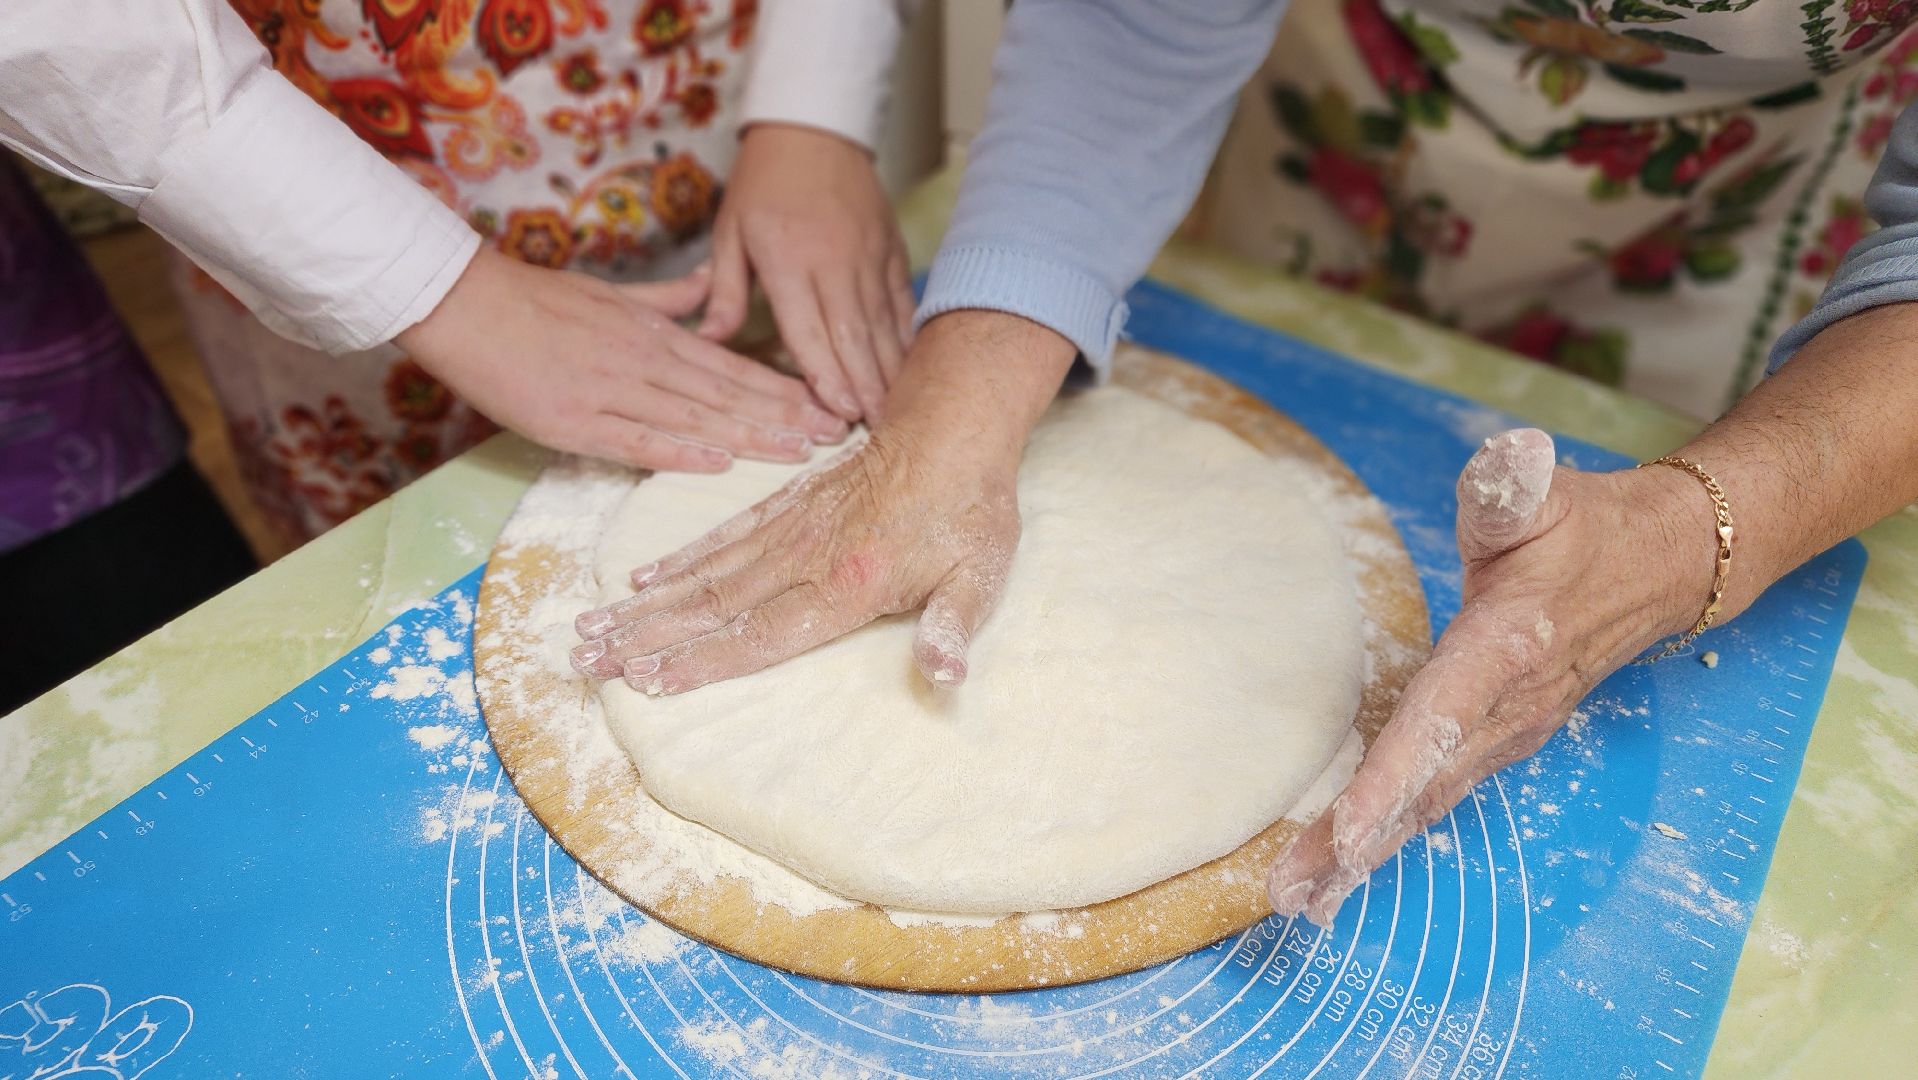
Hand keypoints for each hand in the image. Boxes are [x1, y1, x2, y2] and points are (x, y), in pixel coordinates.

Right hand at [396, 248, 846, 471]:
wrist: (463, 303)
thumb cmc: (534, 298)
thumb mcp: (610, 291)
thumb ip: (665, 298)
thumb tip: (707, 285)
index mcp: (652, 333)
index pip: (732, 365)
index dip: (782, 388)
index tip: (825, 404)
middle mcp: (641, 360)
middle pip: (726, 393)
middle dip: (785, 416)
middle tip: (836, 435)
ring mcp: (609, 391)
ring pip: (693, 417)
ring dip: (749, 437)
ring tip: (798, 453)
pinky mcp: (572, 420)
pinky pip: (635, 439)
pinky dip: (679, 452)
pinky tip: (719, 463)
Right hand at [571, 310, 1077, 690]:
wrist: (956, 428)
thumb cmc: (971, 511)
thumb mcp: (980, 575)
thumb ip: (952, 628)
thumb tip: (946, 680)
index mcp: (847, 586)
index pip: (761, 635)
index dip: (702, 661)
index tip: (646, 680)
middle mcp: (805, 558)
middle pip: (712, 607)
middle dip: (646, 636)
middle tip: (584, 658)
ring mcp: (790, 528)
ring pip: (706, 572)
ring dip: (648, 603)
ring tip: (592, 625)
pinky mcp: (788, 502)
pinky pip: (725, 535)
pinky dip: (683, 557)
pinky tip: (647, 578)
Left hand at [697, 123, 914, 423]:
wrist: (813, 127)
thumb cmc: (763, 182)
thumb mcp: (730, 230)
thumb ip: (724, 290)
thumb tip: (708, 341)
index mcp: (787, 259)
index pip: (809, 328)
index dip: (825, 374)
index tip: (839, 412)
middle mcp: (834, 262)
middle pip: (852, 335)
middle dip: (864, 386)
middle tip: (876, 428)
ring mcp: (868, 257)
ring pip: (881, 324)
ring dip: (888, 371)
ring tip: (895, 411)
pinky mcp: (890, 251)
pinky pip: (900, 303)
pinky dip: (904, 338)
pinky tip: (908, 369)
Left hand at [1265, 430, 1718, 925]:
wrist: (1661, 565)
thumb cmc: (1585, 525)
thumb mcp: (1546, 492)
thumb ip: (1513, 487)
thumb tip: (1508, 464)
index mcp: (1507, 648)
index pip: (1441, 718)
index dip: (1394, 774)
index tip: (1349, 828)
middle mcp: (1508, 707)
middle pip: (1424, 785)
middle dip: (1358, 843)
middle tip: (1292, 893)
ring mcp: (1507, 733)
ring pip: (1428, 802)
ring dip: (1365, 855)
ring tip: (1300, 901)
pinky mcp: (1500, 742)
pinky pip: (1437, 796)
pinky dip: (1390, 837)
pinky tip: (1342, 871)